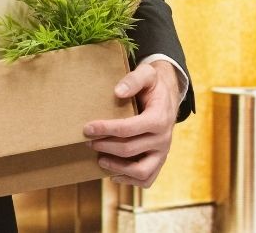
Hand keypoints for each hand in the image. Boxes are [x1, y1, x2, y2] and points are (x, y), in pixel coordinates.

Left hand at [84, 60, 180, 187]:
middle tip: (88, 141)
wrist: (168, 96)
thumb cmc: (153, 85)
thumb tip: (118, 92)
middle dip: (105, 146)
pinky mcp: (160, 161)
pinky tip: (113, 173)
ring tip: (100, 159)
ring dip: (116, 167)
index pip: (128, 128)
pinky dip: (130, 180)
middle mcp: (163, 138)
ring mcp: (163, 152)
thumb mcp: (146, 74)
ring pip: (140, 171)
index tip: (87, 128)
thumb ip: (133, 79)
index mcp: (159, 118)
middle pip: (129, 149)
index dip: (105, 129)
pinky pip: (147, 179)